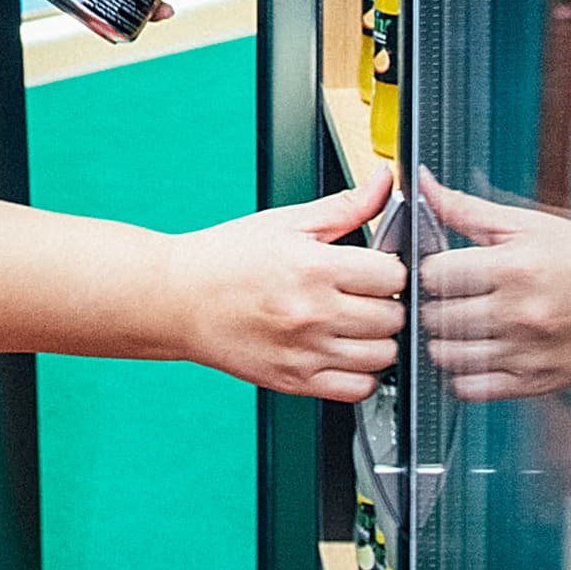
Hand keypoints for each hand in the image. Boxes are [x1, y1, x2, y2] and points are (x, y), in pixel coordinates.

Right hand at [158, 166, 406, 399]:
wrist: (176, 300)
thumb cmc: (225, 259)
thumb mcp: (286, 221)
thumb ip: (346, 205)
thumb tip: (386, 181)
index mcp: (314, 266)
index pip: (393, 275)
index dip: (389, 269)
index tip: (374, 269)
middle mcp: (313, 312)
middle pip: (394, 316)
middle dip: (386, 303)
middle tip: (364, 295)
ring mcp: (305, 352)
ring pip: (384, 355)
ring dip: (378, 339)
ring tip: (356, 323)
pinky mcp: (295, 381)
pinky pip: (359, 388)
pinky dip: (362, 373)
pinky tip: (345, 351)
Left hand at [416, 171, 570, 401]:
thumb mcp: (528, 224)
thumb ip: (468, 209)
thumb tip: (426, 187)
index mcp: (513, 268)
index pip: (434, 275)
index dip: (430, 270)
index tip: (439, 269)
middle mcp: (517, 313)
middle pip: (436, 316)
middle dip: (433, 304)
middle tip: (446, 297)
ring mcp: (524, 353)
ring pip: (446, 356)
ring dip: (442, 340)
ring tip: (457, 324)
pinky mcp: (533, 382)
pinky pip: (473, 388)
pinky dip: (462, 374)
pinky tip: (473, 354)